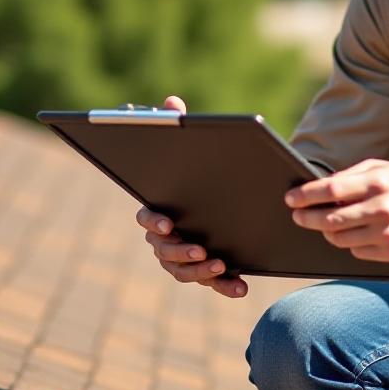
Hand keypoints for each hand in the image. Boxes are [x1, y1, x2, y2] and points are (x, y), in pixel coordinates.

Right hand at [137, 95, 247, 298]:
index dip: (154, 222)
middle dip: (180, 251)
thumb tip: (172, 102)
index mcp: (158, 211)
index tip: (168, 222)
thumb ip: (176, 127)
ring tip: (221, 265)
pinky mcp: (206, 271)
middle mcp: (165, 239)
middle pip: (164, 251)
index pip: (146, 218)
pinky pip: (212, 283)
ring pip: (184, 271)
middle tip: (199, 250)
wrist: (227, 201)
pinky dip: (225, 286)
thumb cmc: (198, 175)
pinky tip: (241, 287)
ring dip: (201, 272)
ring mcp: (184, 257)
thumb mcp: (192, 150)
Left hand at [285, 158, 388, 261]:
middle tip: (297, 216)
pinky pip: (357, 253)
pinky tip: (353, 234)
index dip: (306, 195)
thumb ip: (351, 176)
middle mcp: (383, 208)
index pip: (331, 190)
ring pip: (341, 239)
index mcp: (378, 183)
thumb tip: (319, 186)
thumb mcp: (381, 169)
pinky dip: (351, 244)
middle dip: (308, 218)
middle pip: (331, 219)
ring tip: (324, 225)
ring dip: (328, 233)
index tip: (290, 199)